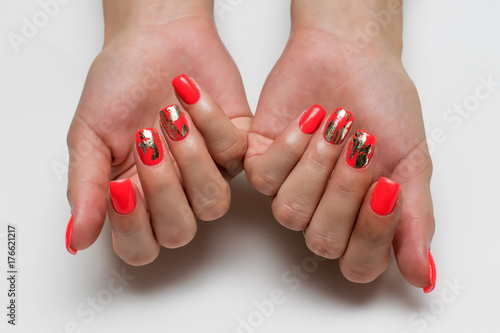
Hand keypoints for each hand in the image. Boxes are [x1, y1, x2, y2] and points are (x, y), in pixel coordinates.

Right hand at [66, 0, 251, 264]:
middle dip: (163, 190)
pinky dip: (209, 120)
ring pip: (214, 204)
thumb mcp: (89, 136)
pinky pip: (233, 153)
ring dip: (191, 160)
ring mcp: (208, 172)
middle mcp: (174, 192)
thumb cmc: (119, 85)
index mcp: (135, 197)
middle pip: (180, 232)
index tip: (121, 186)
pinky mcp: (237, 145)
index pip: (140, 246)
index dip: (132, 228)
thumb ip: (85, 188)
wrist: (153, 39)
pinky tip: (187, 93)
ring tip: (169, 116)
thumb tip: (76, 239)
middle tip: (147, 142)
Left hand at [245, 0, 434, 291]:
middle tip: (363, 145)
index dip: (372, 233)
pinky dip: (291, 146)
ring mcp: (290, 189)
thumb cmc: (384, 105)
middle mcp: (323, 212)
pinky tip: (310, 117)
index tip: (387, 185)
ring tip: (337, 124)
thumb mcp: (412, 162)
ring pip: (290, 213)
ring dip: (317, 167)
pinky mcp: (260, 162)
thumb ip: (414, 219)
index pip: (359, 263)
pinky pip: (265, 178)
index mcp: (362, 219)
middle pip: (322, 242)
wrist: (351, 55)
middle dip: (345, 192)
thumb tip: (422, 276)